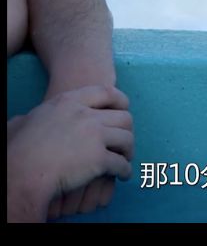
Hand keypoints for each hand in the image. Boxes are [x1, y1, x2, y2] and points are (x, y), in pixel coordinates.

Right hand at [6, 85, 133, 221]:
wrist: (22, 173)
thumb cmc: (17, 150)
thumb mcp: (24, 122)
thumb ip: (32, 117)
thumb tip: (24, 120)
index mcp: (69, 102)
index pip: (106, 92)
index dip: (120, 100)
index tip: (125, 108)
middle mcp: (86, 116)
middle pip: (123, 117)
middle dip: (127, 130)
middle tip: (124, 140)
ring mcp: (95, 136)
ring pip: (127, 139)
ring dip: (128, 150)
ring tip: (125, 158)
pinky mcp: (99, 159)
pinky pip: (121, 164)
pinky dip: (125, 170)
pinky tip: (123, 175)